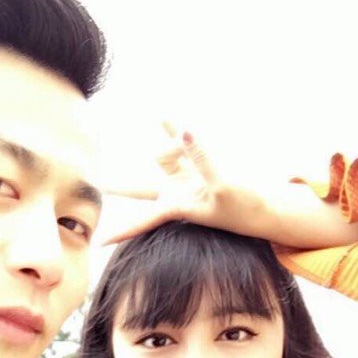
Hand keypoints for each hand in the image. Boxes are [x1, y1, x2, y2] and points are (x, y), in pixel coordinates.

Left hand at [100, 122, 268, 244]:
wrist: (264, 209)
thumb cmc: (244, 207)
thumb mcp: (224, 185)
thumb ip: (202, 157)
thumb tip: (183, 129)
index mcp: (177, 208)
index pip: (142, 221)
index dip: (120, 231)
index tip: (98, 242)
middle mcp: (176, 195)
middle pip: (140, 189)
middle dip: (119, 185)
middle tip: (93, 180)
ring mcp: (186, 180)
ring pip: (165, 158)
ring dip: (168, 143)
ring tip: (174, 124)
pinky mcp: (199, 167)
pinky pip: (183, 144)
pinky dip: (175, 130)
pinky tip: (163, 116)